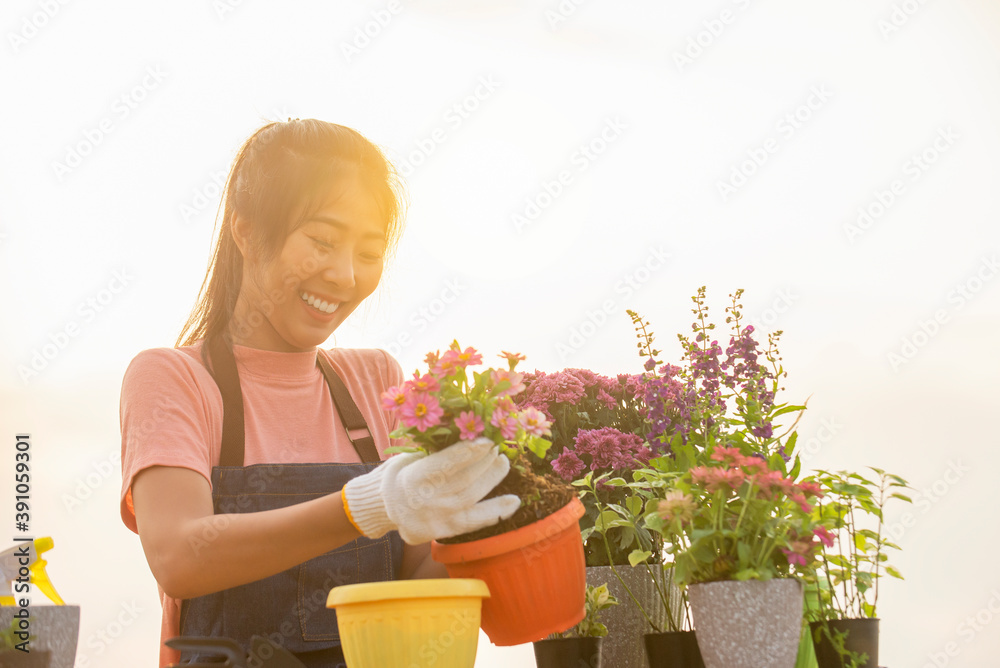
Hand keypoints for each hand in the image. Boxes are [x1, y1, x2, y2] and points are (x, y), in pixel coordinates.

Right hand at [341, 437, 519, 544]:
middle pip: (464, 480)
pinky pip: (474, 522)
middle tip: (498, 446)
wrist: (384, 508)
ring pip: (472, 498)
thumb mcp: (409, 458)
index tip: (486, 440)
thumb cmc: (401, 474)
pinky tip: (513, 501)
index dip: (468, 451)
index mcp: (413, 478)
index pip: (446, 464)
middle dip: (484, 461)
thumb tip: (468, 435)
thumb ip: (434, 452)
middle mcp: (425, 501)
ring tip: (503, 463)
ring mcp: (437, 519)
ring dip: (492, 479)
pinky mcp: (445, 532)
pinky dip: (496, 511)